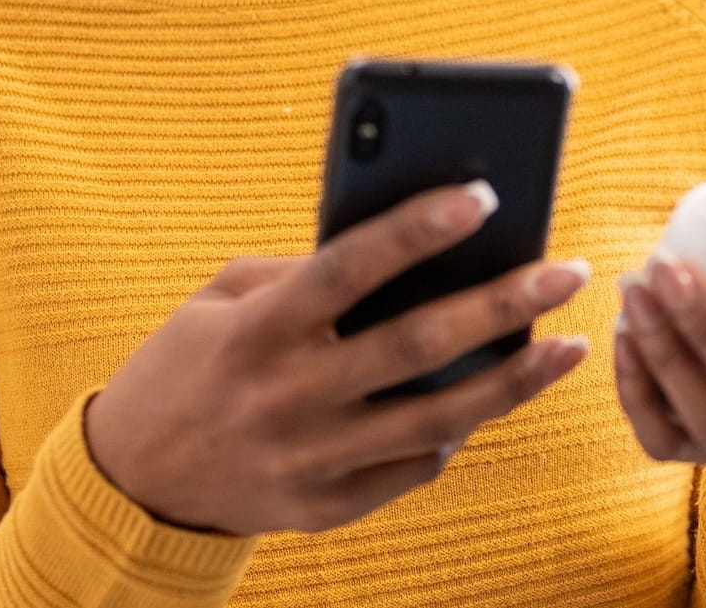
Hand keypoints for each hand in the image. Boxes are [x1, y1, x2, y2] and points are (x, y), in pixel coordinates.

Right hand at [86, 181, 591, 534]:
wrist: (137, 478)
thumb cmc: (187, 365)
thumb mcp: (218, 300)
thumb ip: (299, 273)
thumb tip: (402, 253)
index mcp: (255, 330)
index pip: (346, 269)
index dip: (414, 231)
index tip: (480, 198)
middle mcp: (286, 396)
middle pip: (414, 346)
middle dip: (499, 304)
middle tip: (564, 272)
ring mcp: (310, 459)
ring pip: (437, 418)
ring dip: (513, 380)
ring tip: (568, 346)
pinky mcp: (326, 507)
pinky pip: (414, 466)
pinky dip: (458, 430)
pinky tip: (492, 397)